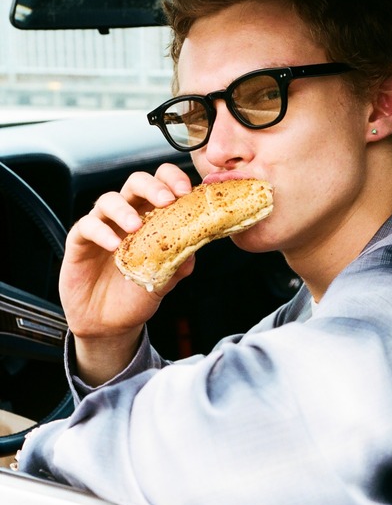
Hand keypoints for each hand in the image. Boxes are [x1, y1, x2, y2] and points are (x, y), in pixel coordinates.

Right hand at [59, 164, 194, 384]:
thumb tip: (198, 242)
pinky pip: (87, 226)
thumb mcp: (166, 279)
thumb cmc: (138, 295)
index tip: (186, 191)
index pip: (162, 184)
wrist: (111, 324)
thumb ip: (181, 260)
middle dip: (152, 187)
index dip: (174, 180)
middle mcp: (127, 216)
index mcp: (152, 217)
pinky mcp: (80, 241)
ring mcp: (103, 226)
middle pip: (136, 183)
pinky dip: (101, 232)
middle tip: (166, 201)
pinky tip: (114, 245)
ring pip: (109, 200)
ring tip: (136, 227)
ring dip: (124, 210)